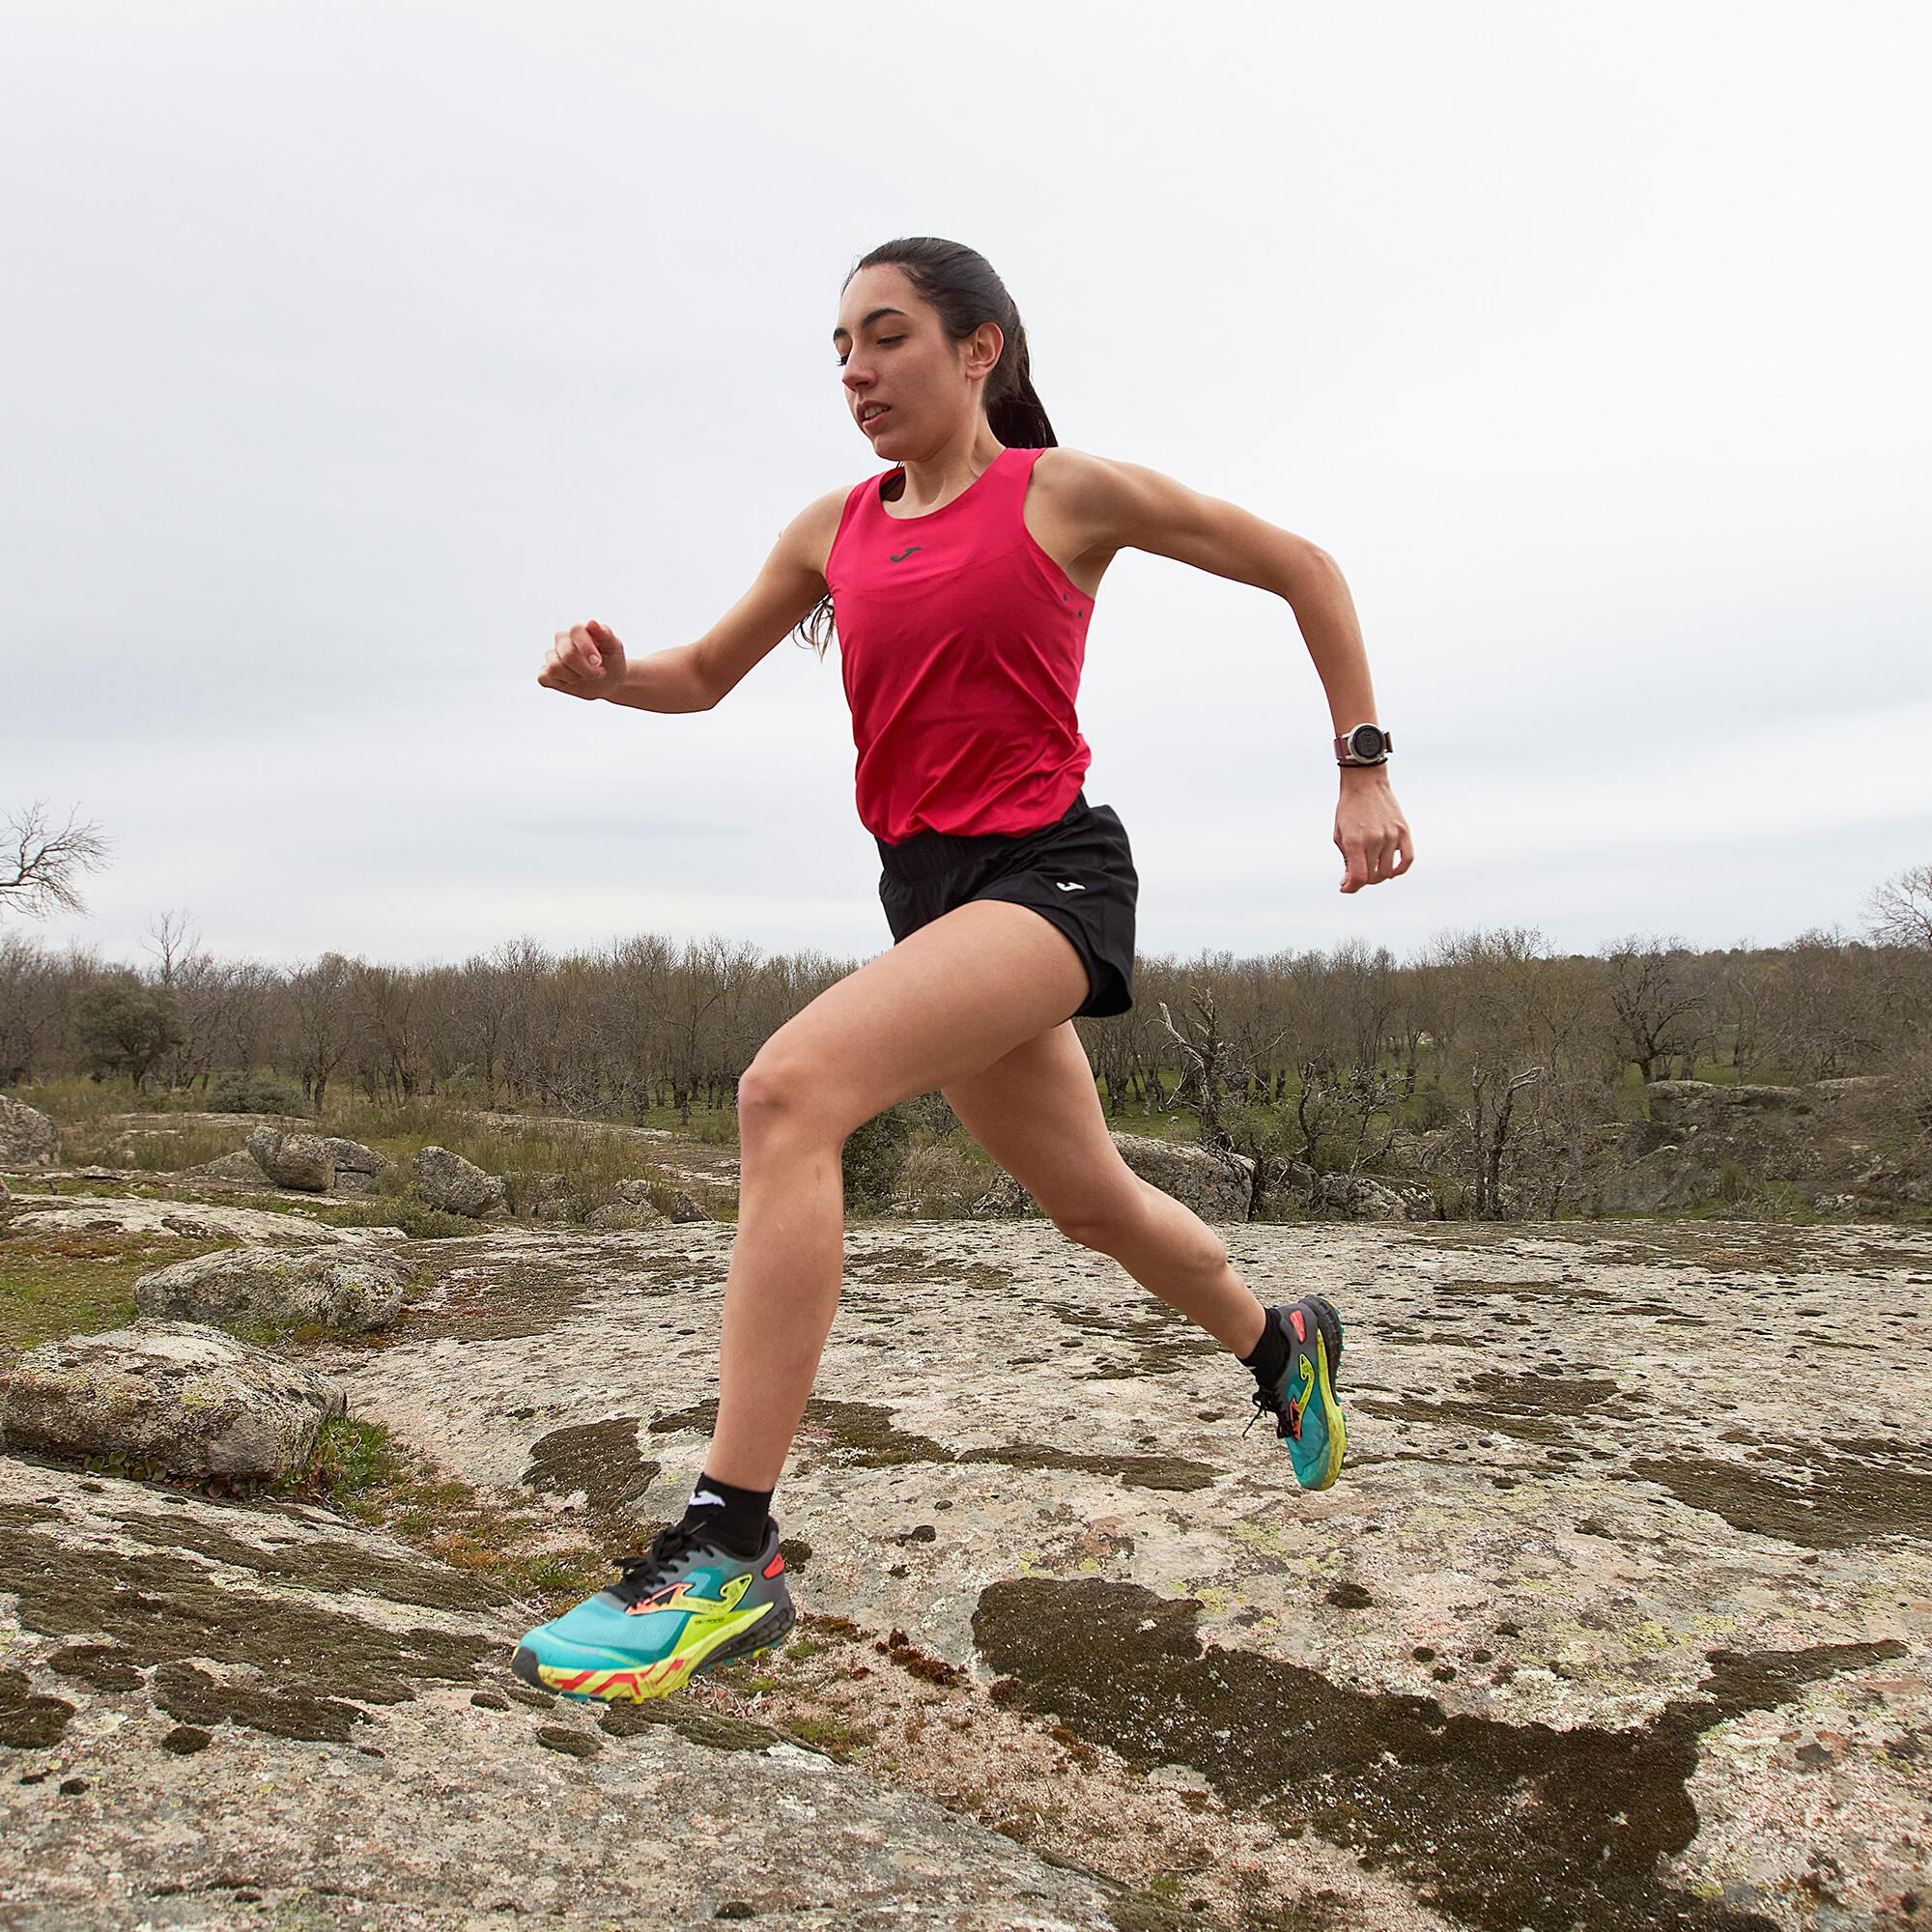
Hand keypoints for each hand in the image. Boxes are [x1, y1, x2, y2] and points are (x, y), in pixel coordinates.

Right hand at [539, 620, 627, 700]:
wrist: (609, 681)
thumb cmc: (611, 661)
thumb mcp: (615, 648)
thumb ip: (605, 634)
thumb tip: (591, 622)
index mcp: (578, 630)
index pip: (575, 631)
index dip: (586, 648)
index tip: (598, 662)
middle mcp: (562, 639)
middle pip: (567, 654)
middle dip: (586, 669)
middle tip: (599, 673)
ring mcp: (552, 655)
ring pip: (554, 667)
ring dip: (574, 677)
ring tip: (585, 676)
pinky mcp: (546, 672)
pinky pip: (544, 677)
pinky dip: (560, 683)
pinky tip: (572, 681)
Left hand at [1334, 769, 1412, 892]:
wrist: (1365, 783)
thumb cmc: (1349, 809)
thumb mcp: (1340, 835)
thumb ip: (1346, 860)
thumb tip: (1349, 883)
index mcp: (1355, 841)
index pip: (1358, 877)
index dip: (1352, 887)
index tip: (1346, 887)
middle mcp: (1375, 840)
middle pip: (1372, 876)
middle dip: (1362, 881)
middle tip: (1357, 875)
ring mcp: (1391, 836)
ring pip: (1387, 871)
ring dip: (1378, 876)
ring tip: (1371, 870)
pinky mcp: (1403, 831)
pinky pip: (1407, 859)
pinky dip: (1400, 870)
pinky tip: (1391, 872)